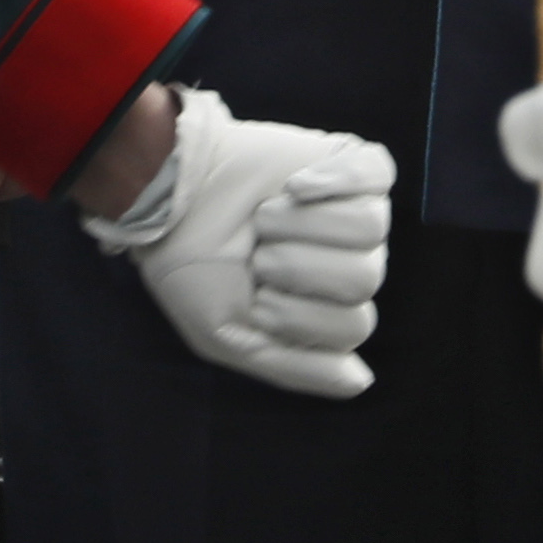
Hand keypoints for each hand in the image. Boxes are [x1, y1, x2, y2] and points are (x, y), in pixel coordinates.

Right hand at [82, 88, 392, 398]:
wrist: (165, 195)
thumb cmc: (194, 269)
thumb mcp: (230, 337)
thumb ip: (295, 367)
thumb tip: (360, 382)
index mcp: (328, 311)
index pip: (353, 326)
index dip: (297, 312)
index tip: (254, 297)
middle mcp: (349, 262)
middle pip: (365, 277)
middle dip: (296, 264)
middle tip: (257, 253)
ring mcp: (353, 211)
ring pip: (372, 226)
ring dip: (302, 221)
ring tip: (265, 216)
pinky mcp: (347, 161)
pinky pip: (377, 173)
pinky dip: (333, 179)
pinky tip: (293, 187)